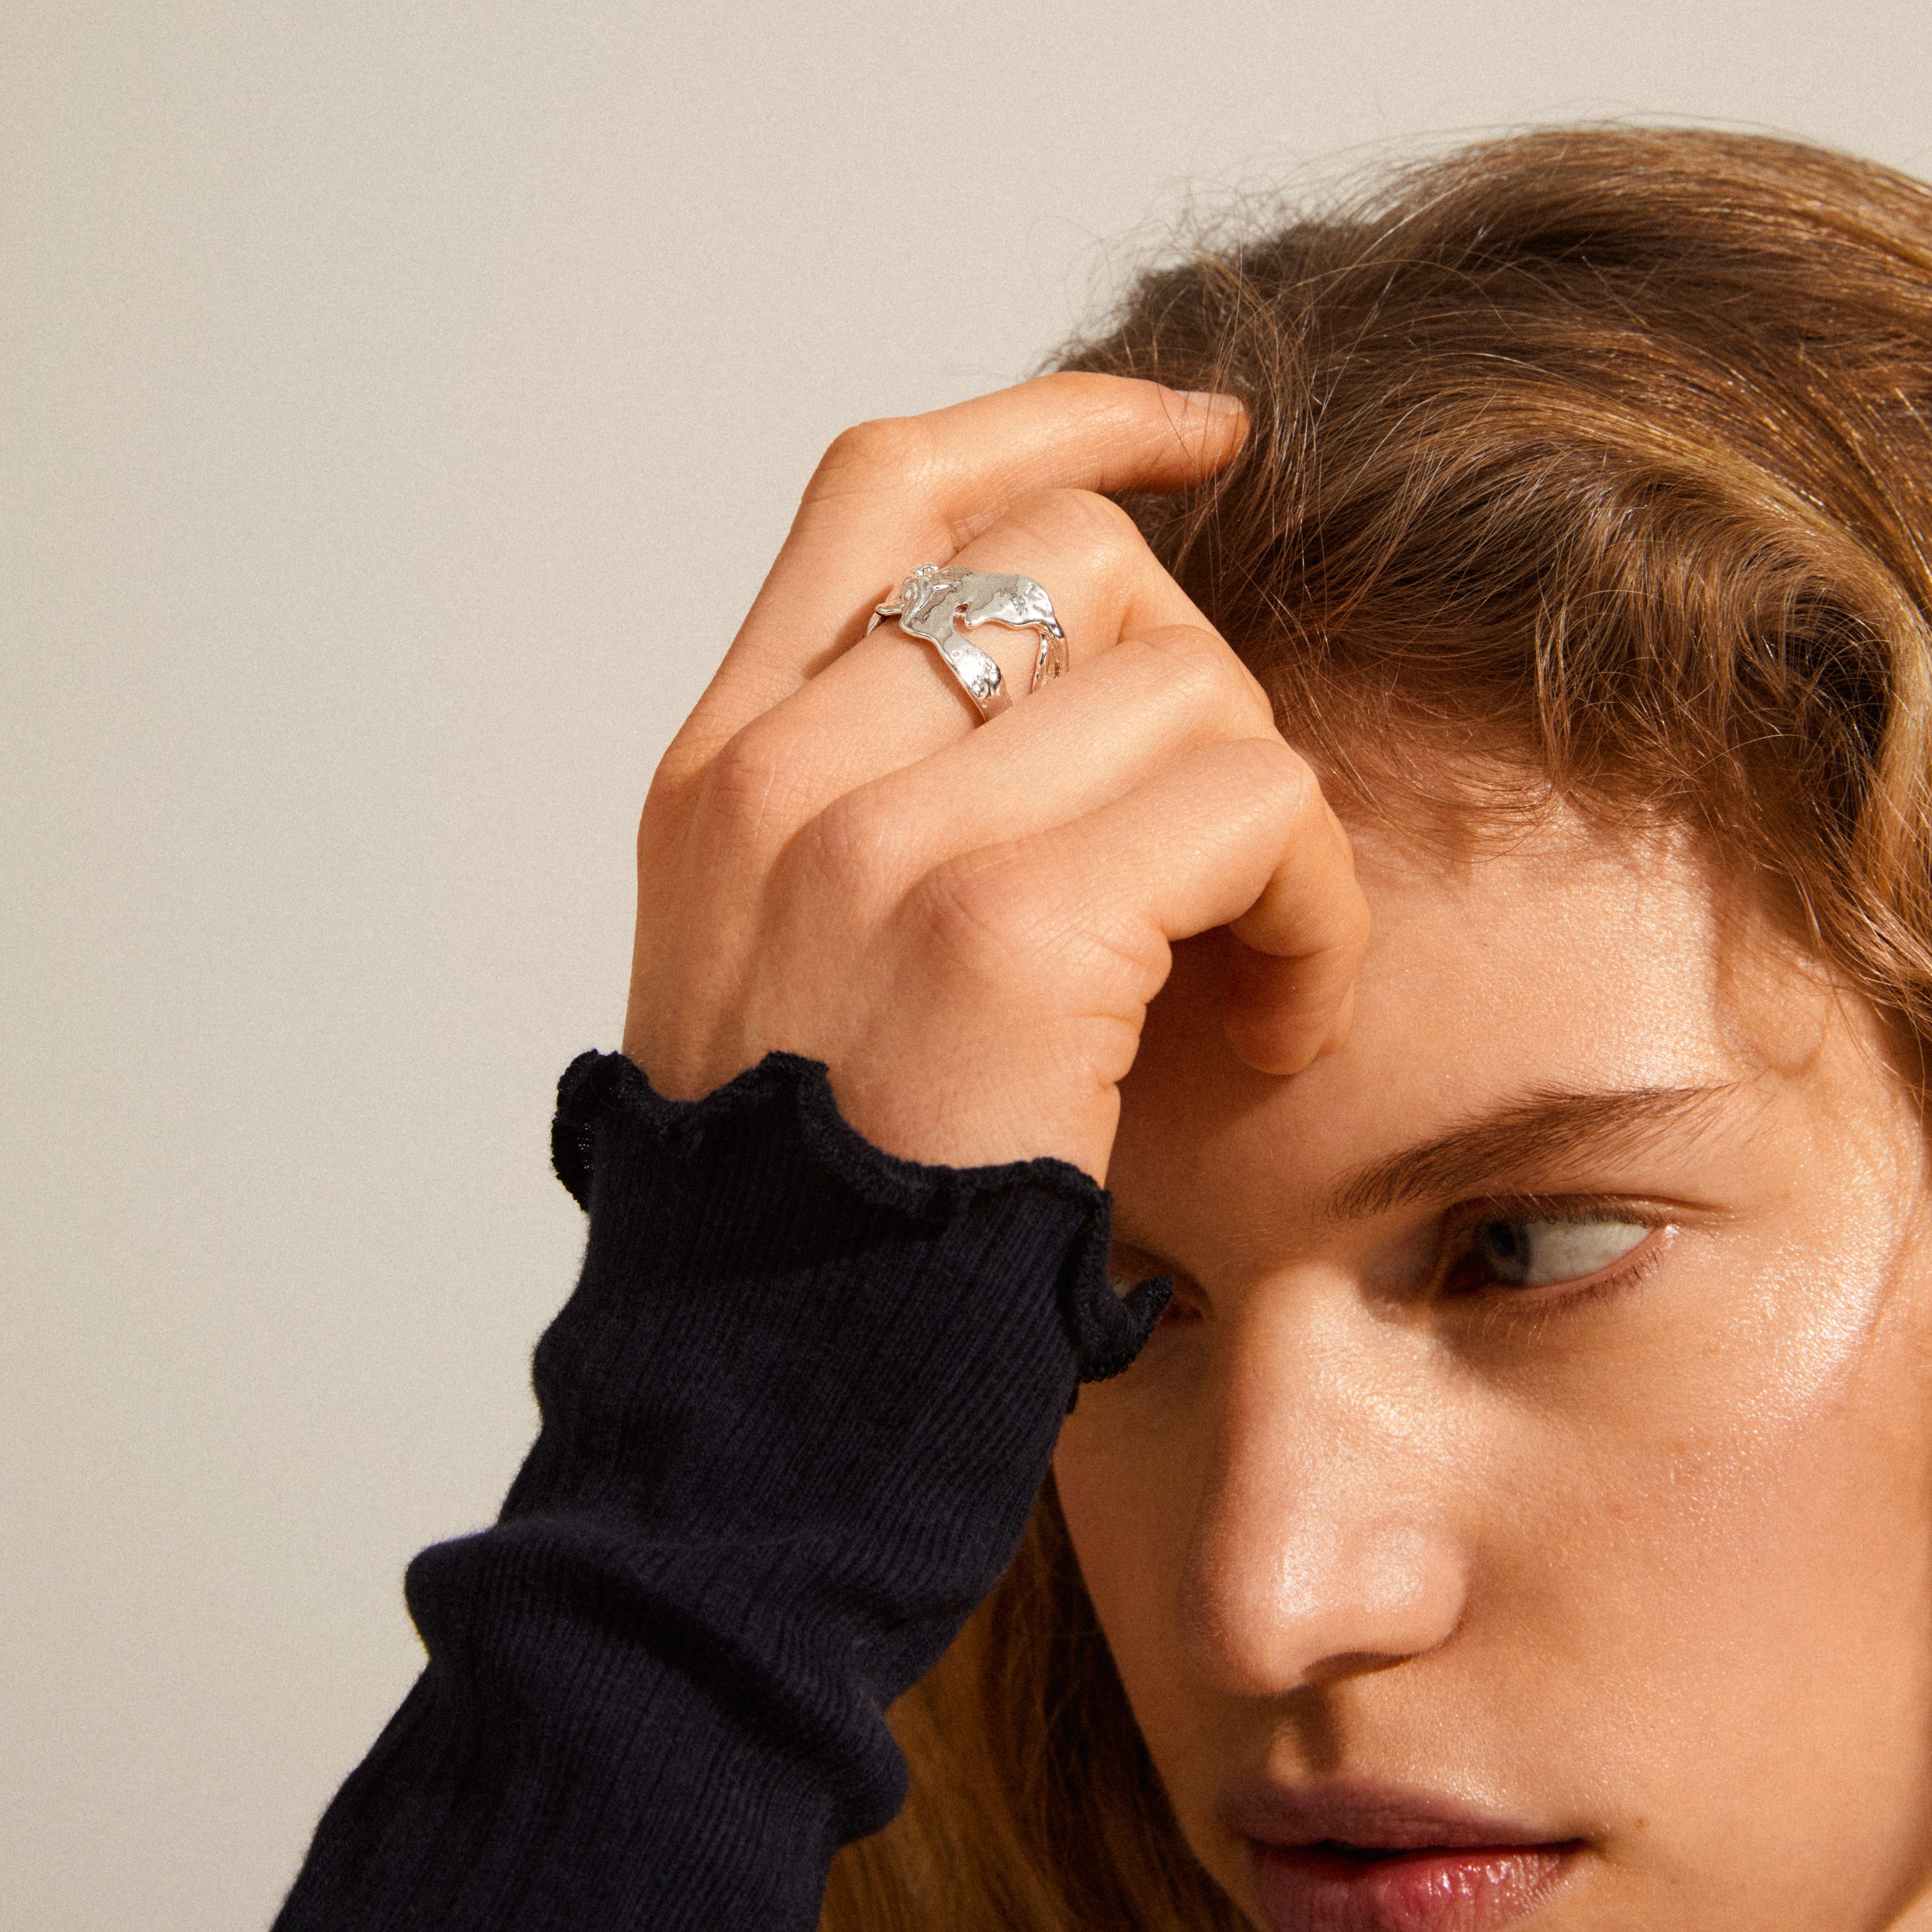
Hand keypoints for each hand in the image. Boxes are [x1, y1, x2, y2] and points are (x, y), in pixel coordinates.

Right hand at [623, 373, 1367, 1181]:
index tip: (1202, 441)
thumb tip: (1076, 704)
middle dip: (1201, 683)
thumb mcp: (786, 975)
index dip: (1062, 421)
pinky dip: (1314, 909)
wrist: (754, 1424)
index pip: (890, 489)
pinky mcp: (1003, 934)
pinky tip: (1279, 1022)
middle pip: (1079, 560)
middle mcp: (784, 777)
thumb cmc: (809, 1221)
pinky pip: (1254, 805)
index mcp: (723, 774)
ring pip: (1189, 680)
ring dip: (1272, 822)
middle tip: (1218, 852)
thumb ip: (880, 815)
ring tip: (1255, 969)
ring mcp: (878, 844)